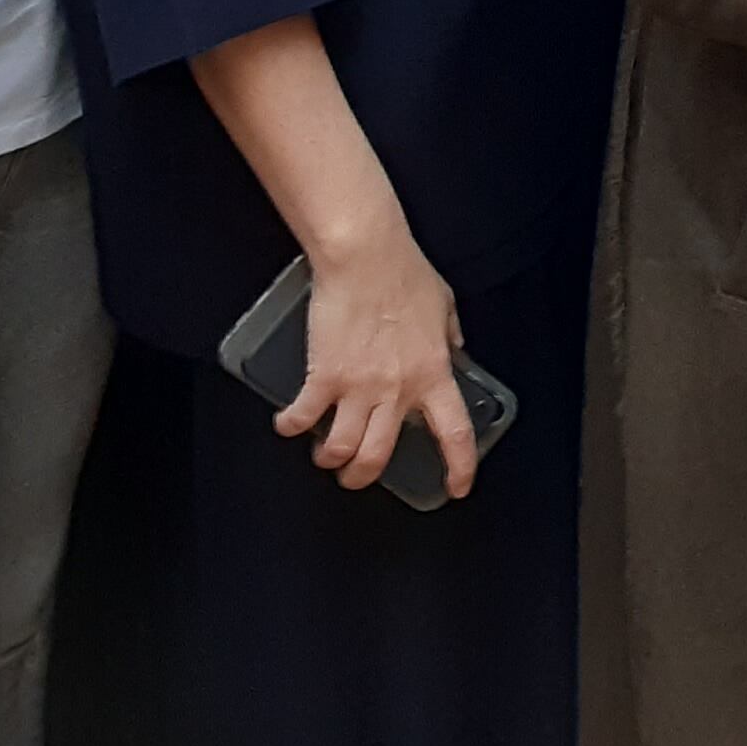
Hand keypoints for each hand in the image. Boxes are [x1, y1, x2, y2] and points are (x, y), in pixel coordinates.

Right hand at [281, 228, 474, 499]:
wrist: (367, 258)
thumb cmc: (406, 275)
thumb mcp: (445, 307)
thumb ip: (450, 337)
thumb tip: (455, 349)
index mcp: (433, 373)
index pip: (454, 432)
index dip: (458, 466)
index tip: (457, 487)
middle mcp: (397, 390)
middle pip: (378, 456)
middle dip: (363, 475)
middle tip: (356, 474)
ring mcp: (358, 387)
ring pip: (340, 450)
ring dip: (329, 458)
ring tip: (324, 453)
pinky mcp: (323, 376)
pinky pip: (301, 418)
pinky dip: (290, 426)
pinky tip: (288, 423)